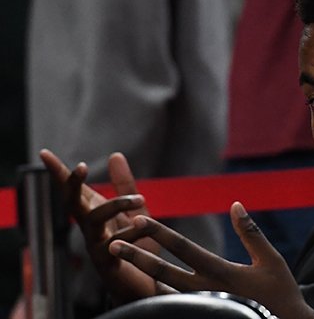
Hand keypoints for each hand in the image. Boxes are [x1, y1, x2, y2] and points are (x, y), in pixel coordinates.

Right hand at [40, 149, 161, 302]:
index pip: (75, 190)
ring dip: (116, 205)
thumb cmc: (138, 247)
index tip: (43, 152)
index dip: (59, 172)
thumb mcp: (135, 211)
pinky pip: (114, 247)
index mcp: (95, 213)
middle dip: (73, 184)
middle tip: (80, 166)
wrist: (147, 283)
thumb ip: (125, 186)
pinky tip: (142, 226)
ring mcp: (96, 246)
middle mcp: (90, 228)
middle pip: (73, 204)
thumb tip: (115, 155)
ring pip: (94, 221)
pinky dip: (129, 235)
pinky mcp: (109, 263)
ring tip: (142, 198)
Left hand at [108, 202, 313, 318]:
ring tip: (120, 265)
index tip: (138, 220)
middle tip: (112, 245)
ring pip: (163, 291)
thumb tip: (235, 204)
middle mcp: (205, 291)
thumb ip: (250, 231)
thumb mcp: (271, 260)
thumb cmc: (280, 294)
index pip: (183, 249)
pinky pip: (174, 306)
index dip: (160, 233)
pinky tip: (143, 288)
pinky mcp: (204, 315)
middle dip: (136, 256)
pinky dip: (156, 297)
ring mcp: (202, 307)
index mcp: (221, 272)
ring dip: (141, 276)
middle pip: (163, 271)